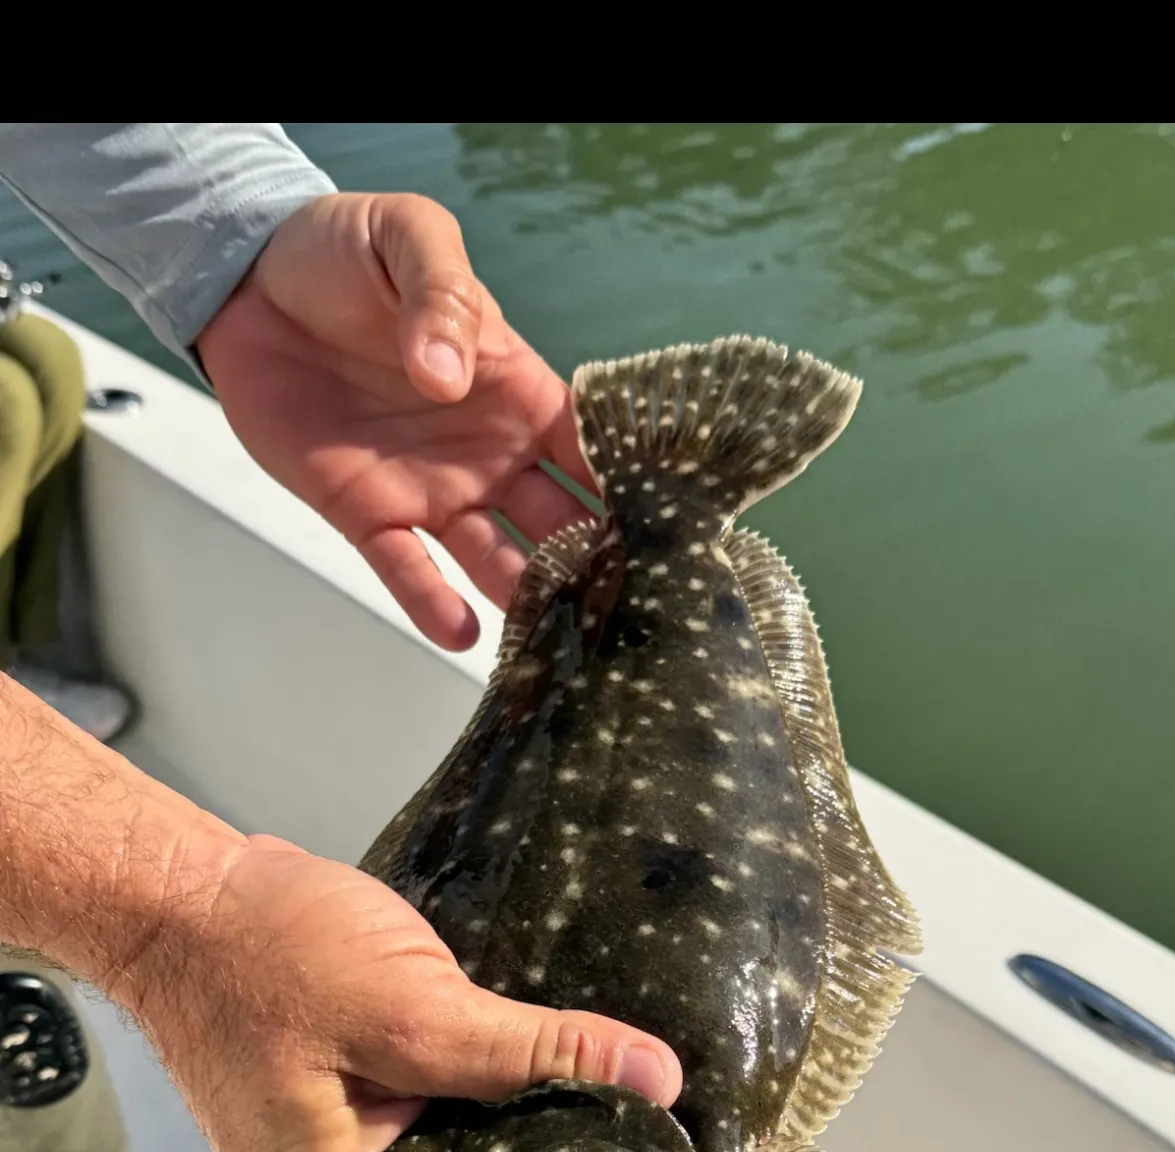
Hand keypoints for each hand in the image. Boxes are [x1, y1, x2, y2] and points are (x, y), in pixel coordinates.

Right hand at [123, 835, 680, 1151]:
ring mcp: (339, 1126)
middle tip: (626, 1091)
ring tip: (589, 1057)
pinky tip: (522, 1029)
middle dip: (538, 1118)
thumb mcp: (412, 1008)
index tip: (639, 1140)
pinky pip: (429, 1080)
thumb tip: (651, 1077)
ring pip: (456, 1120)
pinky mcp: (349, 1075)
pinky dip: (473, 1052)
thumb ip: (528, 1053)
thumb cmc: (269, 951)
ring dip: (509, 1081)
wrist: (191, 893)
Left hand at [197, 192, 595, 651]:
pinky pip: (405, 566)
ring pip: (495, 557)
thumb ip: (442, 298)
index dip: (630, 489)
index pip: (592, 451)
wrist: (252, 284)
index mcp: (519, 393)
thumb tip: (451, 380)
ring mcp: (432, 490)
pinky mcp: (366, 513)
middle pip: (559, 521)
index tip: (672, 531)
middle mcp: (490, 455)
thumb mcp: (410, 242)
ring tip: (557, 636)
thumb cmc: (349, 254)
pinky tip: (462, 633)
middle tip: (630, 608)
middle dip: (593, 563)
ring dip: (525, 594)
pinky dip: (431, 601)